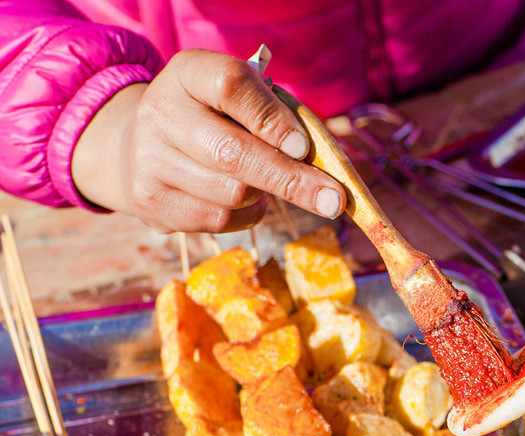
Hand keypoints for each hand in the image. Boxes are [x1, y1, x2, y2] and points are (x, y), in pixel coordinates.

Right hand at [71, 49, 343, 233]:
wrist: (135, 143)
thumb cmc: (214, 117)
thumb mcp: (239, 96)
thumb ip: (275, 114)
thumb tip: (319, 162)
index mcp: (188, 73)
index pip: (231, 85)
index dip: (271, 118)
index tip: (304, 146)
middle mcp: (160, 113)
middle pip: (233, 154)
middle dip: (292, 180)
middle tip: (335, 200)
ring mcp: (149, 161)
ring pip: (232, 194)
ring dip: (265, 194)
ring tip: (265, 181)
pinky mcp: (151, 203)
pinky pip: (219, 221)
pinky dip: (246, 214)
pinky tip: (242, 198)